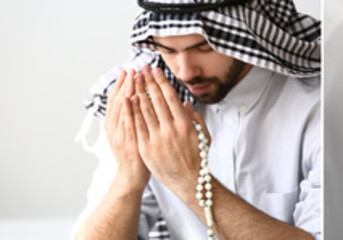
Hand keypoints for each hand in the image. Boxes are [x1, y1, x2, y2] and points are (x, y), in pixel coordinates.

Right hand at [106, 67, 148, 178]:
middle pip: (118, 101)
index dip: (122, 84)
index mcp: (115, 125)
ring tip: (131, 76)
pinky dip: (128, 110)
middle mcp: (114, 128)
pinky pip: (128, 123)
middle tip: (130, 67)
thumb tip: (135, 99)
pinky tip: (130, 98)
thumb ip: (133, 118)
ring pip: (121, 109)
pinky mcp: (128, 143)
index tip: (127, 70)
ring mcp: (120, 135)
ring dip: (126, 91)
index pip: (118, 99)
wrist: (132, 177)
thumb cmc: (136, 155)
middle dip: (124, 84)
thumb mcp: (131, 134)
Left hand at [129, 65, 209, 189]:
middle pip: (156, 100)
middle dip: (148, 82)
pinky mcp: (146, 147)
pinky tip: (128, 99)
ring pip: (144, 110)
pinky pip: (137, 125)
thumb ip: (195, 117)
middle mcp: (171, 129)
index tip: (155, 71)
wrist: (188, 180)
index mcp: (185, 124)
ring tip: (133, 80)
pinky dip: (131, 111)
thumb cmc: (197, 158)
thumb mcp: (203, 136)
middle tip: (141, 69)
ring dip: (138, 92)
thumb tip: (184, 103)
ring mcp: (157, 138)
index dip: (162, 82)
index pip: (170, 97)